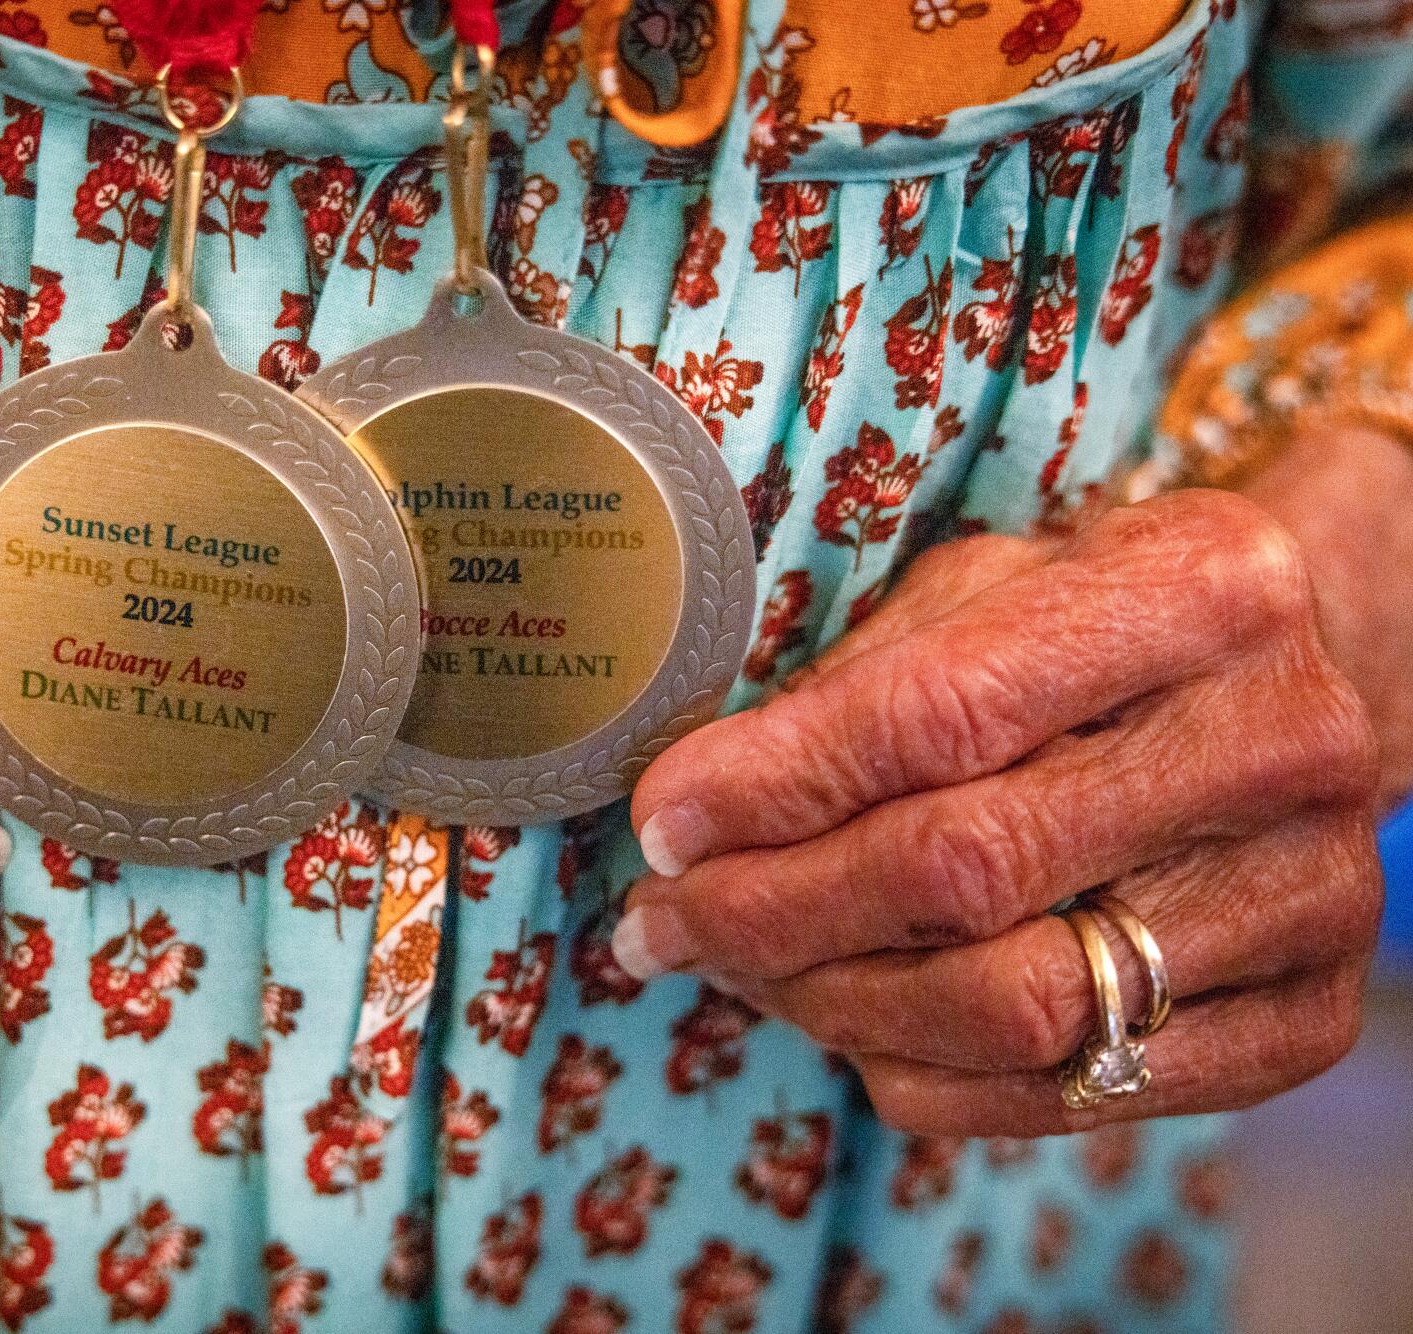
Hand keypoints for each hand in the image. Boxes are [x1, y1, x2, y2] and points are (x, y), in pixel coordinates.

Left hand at [618, 490, 1382, 1135]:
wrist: (1290, 701)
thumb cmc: (1097, 630)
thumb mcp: (989, 589)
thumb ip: (856, 683)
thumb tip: (694, 814)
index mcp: (1200, 589)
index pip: (940, 714)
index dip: (774, 786)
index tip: (661, 825)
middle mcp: (1279, 742)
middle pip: (965, 872)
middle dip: (768, 909)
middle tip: (659, 921)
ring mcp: (1310, 895)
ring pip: (1010, 1004)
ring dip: (825, 1002)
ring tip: (733, 969)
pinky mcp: (1306, 1021)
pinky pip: (1063, 1093)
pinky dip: (919, 1074)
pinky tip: (843, 1024)